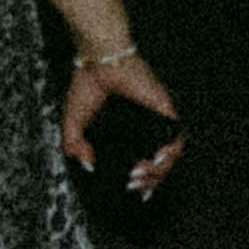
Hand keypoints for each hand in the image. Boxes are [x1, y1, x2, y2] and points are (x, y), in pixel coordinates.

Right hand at [58, 50, 183, 197]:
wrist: (97, 58)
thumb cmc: (86, 83)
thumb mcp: (72, 122)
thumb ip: (75, 146)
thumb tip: (88, 165)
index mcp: (126, 131)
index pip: (142, 161)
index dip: (141, 180)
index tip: (132, 189)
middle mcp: (144, 126)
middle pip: (157, 162)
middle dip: (149, 181)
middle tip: (134, 185)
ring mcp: (155, 117)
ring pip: (169, 153)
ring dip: (159, 170)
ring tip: (140, 177)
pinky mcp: (163, 108)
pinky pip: (175, 134)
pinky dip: (170, 151)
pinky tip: (156, 162)